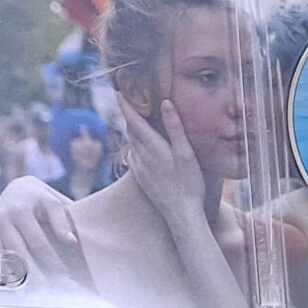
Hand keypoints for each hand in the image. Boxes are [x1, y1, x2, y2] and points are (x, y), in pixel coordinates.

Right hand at [0, 178, 96, 295]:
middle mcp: (1, 218)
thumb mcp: (53, 202)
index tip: (63, 275)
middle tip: (45, 290)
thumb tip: (71, 241)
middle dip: (32, 273)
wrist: (17, 189)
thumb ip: (62, 220)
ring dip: (10, 275)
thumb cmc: (40, 199)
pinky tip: (1, 283)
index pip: (38, 242)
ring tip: (24, 290)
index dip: (51, 261)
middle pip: (17, 253)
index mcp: (20, 209)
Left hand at [121, 99, 204, 229]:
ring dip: (133, 131)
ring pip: (132, 144)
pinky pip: (134, 157)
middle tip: (131, 102)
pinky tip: (143, 148)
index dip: (126, 106)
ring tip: (138, 121)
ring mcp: (139, 169)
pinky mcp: (140, 179)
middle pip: (131, 131)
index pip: (134, 121)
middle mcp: (141, 157)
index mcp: (152, 147)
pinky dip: (136, 146)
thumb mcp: (186, 153)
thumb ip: (175, 128)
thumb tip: (165, 103)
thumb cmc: (188, 183)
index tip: (118, 92)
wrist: (180, 214)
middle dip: (130, 116)